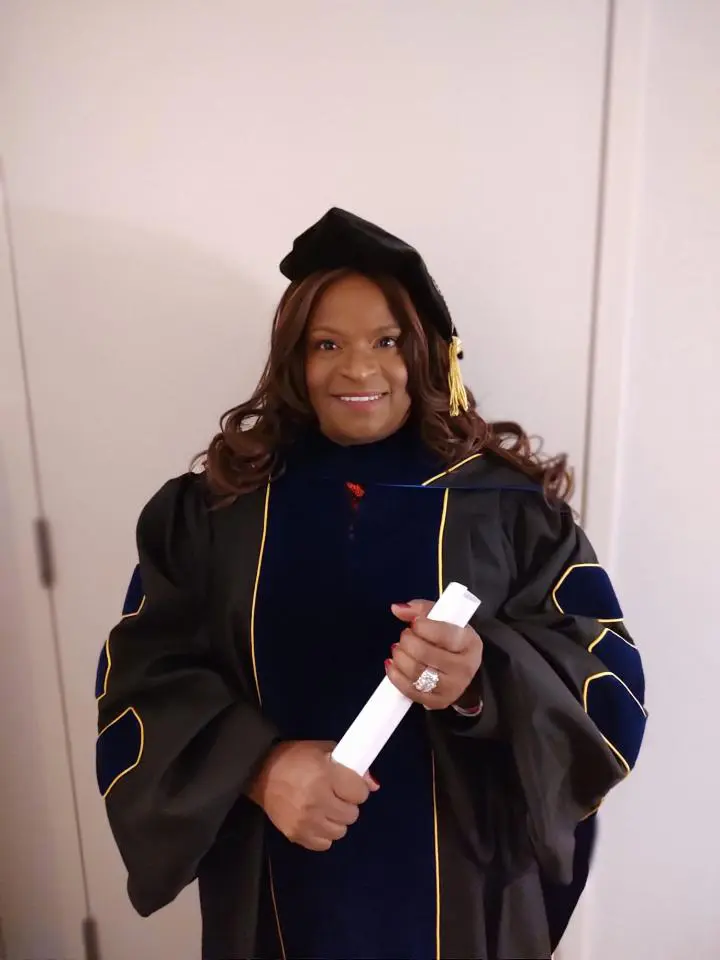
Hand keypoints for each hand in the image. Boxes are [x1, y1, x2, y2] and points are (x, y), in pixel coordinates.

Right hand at [247, 740, 378, 851]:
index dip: (357, 788)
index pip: (360, 793)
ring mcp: (307, 821)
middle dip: (347, 804)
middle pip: (352, 814)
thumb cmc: (295, 758)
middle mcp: (318, 800)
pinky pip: (324, 844)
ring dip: (336, 820)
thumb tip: (373, 785)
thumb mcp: (324, 750)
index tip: (348, 784)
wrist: (259, 773)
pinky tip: (317, 820)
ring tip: (326, 808)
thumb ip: (351, 765)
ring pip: (340, 831)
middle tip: (336, 795)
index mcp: (325, 775)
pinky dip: (324, 833)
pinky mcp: (296, 835)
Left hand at [387, 600, 483, 710]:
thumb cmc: (450, 640)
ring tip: (398, 648)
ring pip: (416, 672)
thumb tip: (396, 608)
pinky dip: (395, 675)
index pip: (444, 634)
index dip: (423, 626)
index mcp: (470, 643)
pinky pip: (410, 690)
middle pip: (425, 653)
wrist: (461, 670)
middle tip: (405, 635)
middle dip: (407, 641)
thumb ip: (422, 610)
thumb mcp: (444, 620)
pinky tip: (392, 664)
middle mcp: (464, 668)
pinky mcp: (437, 702)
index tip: (414, 623)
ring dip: (399, 657)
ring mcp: (452, 688)